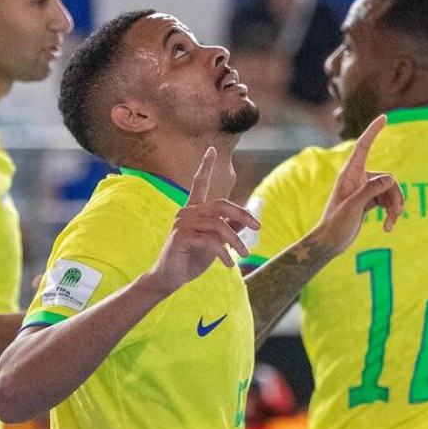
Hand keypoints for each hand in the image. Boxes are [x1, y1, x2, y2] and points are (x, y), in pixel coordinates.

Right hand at [145, 147, 260, 294]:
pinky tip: (229, 264)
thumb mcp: (216, 243)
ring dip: (236, 241)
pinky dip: (223, 253)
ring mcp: (181, 223)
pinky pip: (209, 240)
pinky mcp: (180, 236)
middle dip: (242, 214)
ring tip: (245, 255)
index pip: (199, 184)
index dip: (205, 166)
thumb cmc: (192, 259)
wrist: (170, 279)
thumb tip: (246, 219)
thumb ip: (228, 230)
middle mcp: (186, 212)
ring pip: (218, 225)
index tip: (211, 149)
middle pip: (220, 205)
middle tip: (257, 227)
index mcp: (193, 210)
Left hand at [310, 115, 403, 257]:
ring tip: (391, 224)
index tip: (384, 117)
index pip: (363, 147)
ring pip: (390, 190)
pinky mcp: (368, 201)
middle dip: (395, 195)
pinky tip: (388, 227)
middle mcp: (357, 178)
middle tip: (396, 213)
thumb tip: (390, 179)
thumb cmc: (336, 224)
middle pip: (388, 178)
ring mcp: (363, 190)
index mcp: (350, 174)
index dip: (373, 131)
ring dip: (394, 207)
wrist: (330, 243)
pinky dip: (390, 212)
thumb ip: (371, 190)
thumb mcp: (354, 206)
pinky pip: (386, 200)